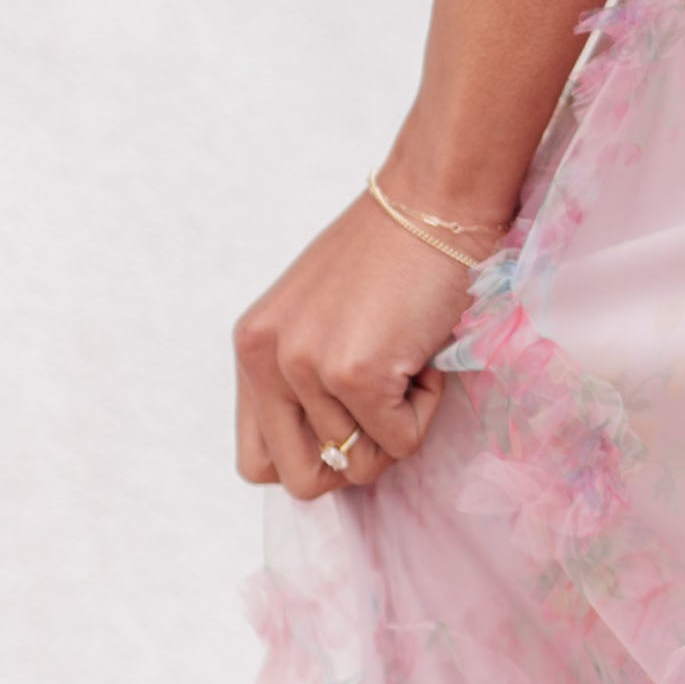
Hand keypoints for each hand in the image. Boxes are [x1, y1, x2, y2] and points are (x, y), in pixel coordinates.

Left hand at [233, 195, 498, 500]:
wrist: (434, 203)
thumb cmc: (392, 256)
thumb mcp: (318, 320)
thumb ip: (303, 381)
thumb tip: (331, 456)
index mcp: (250, 348)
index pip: (257, 462)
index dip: (312, 458)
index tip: (350, 425)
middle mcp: (264, 359)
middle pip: (301, 480)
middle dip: (353, 462)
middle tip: (385, 412)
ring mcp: (306, 367)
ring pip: (360, 462)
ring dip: (399, 423)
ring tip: (407, 358)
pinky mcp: (355, 372)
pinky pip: (401, 442)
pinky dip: (427, 410)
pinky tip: (425, 354)